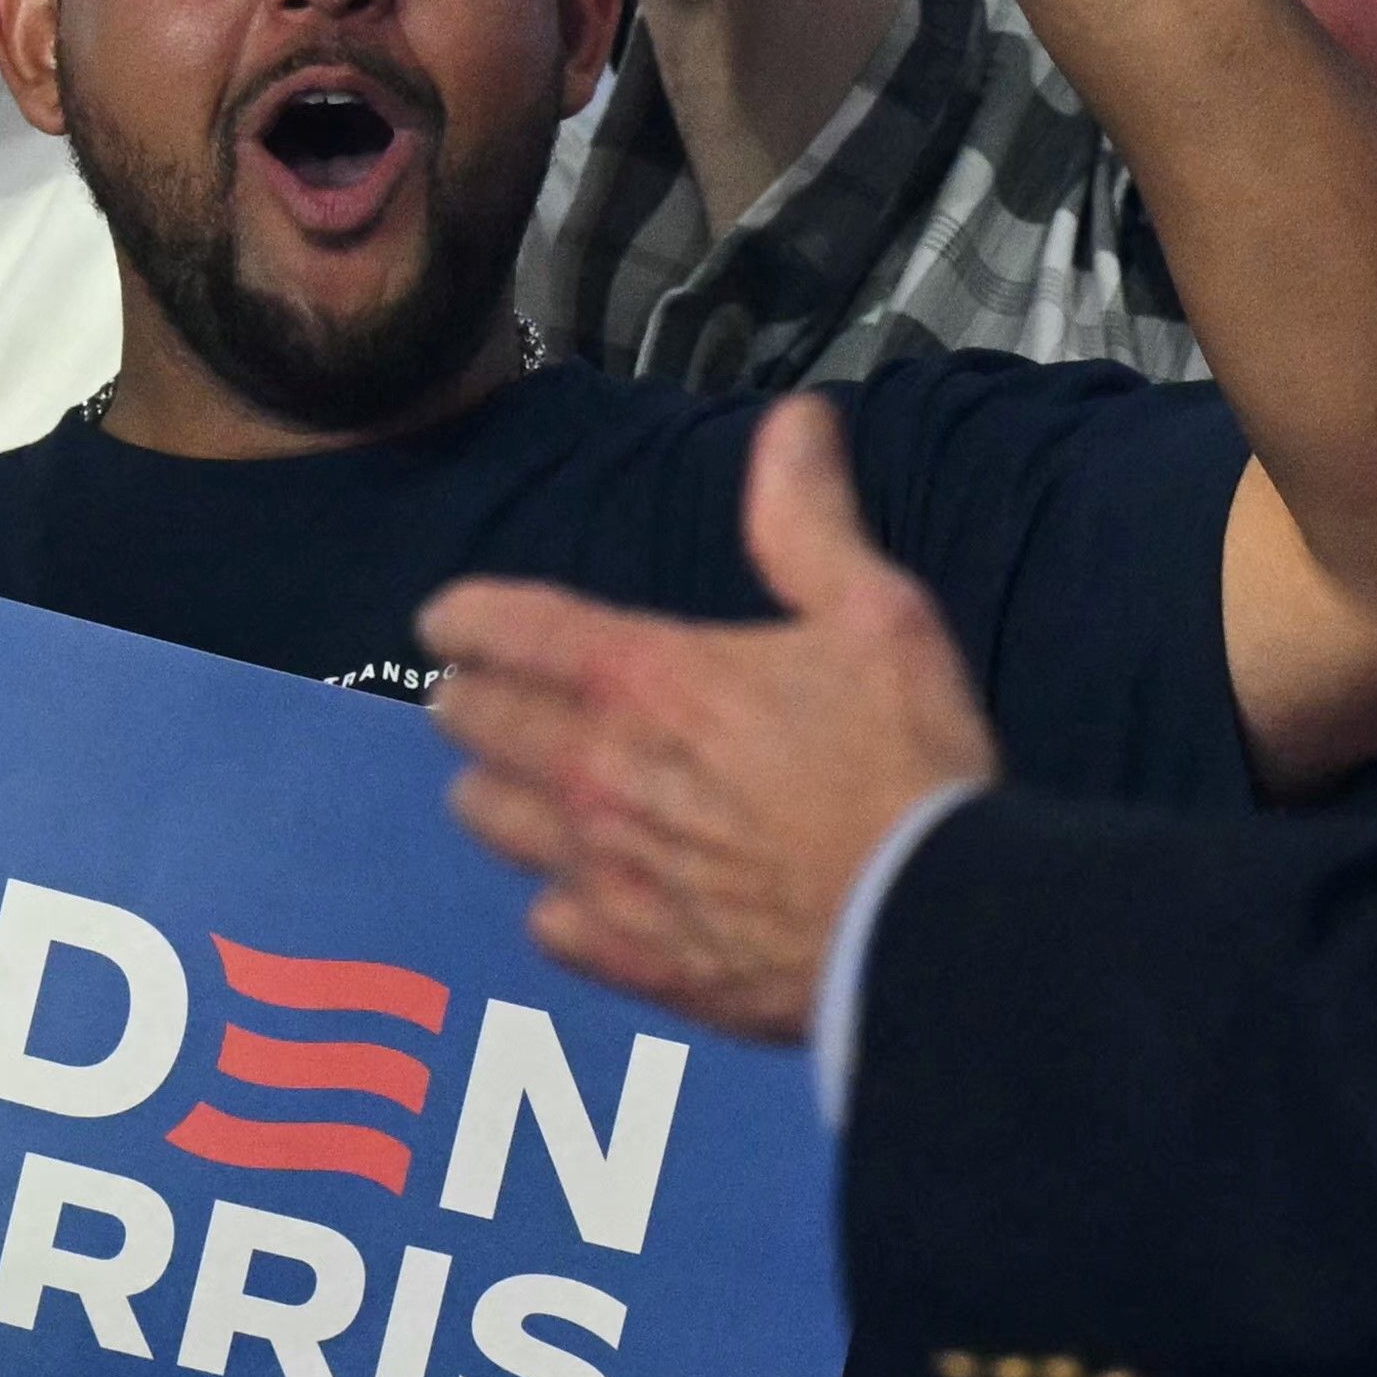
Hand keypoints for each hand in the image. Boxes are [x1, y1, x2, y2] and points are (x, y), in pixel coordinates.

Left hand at [431, 392, 997, 1042]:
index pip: (503, 627)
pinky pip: (545, 921)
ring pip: (489, 821)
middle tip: (477, 696)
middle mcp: (597, 770)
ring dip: (493, 793)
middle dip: (468, 700)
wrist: (927, 925)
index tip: (448, 621)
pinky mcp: (628, 956)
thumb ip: (807, 518)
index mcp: (643, 676)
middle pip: (475, 725)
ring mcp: (603, 870)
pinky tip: (580, 895)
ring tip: (512, 786)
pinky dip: (555, 902)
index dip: (463, 617)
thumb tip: (792, 421)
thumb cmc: (906, 762)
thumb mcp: (874, 612)